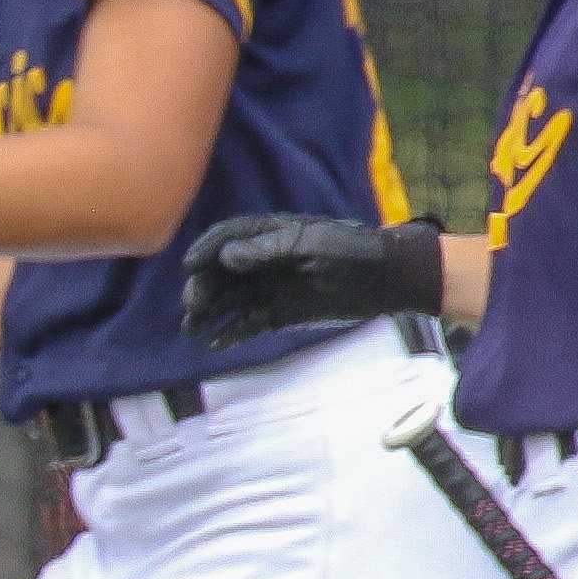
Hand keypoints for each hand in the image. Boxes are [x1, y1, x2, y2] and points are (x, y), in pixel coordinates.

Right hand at [181, 213, 441, 351]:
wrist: (387, 280)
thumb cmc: (353, 252)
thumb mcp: (314, 244)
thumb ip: (270, 249)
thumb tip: (227, 258)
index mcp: (269, 235)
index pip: (225, 238)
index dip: (205, 250)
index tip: (190, 267)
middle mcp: (261, 261)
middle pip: (219, 272)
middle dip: (202, 287)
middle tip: (194, 306)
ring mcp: (268, 288)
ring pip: (227, 300)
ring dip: (208, 312)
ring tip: (192, 328)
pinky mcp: (278, 314)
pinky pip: (247, 323)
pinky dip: (231, 333)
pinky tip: (217, 343)